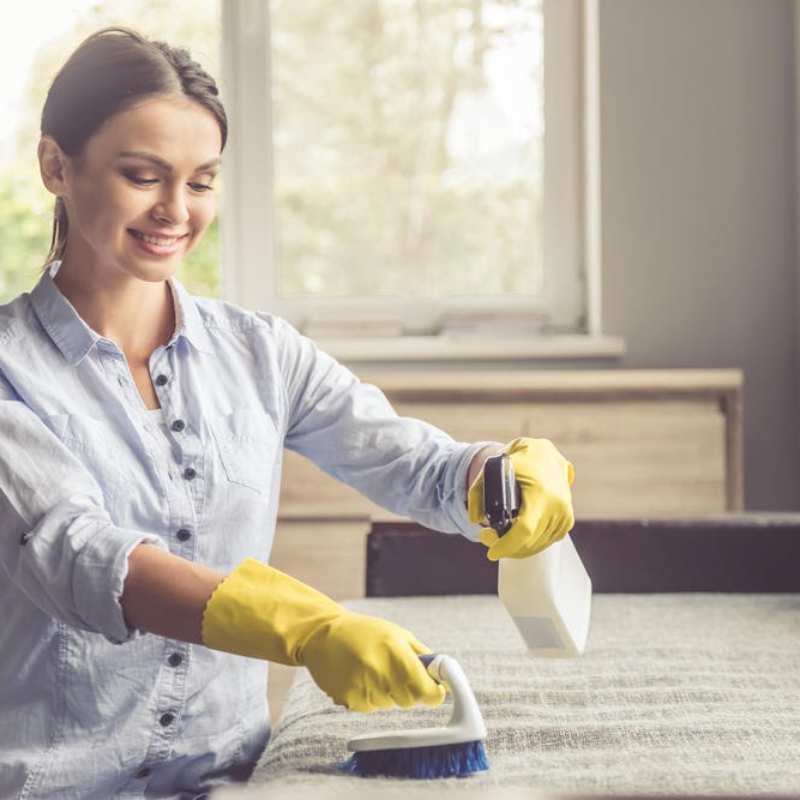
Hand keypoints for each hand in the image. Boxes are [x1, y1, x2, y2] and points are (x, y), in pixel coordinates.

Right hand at [201, 559, 444, 711]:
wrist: (322, 635)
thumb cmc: (364, 632)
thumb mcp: (397, 634)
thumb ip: (422, 655)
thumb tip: (444, 674)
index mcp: (397, 653)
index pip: (427, 691)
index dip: (435, 693)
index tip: (436, 690)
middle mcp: (381, 672)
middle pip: (410, 701)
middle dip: (409, 689)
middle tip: (396, 671)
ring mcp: (364, 688)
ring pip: (389, 705)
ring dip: (387, 692)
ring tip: (371, 669)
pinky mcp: (349, 700)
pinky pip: (370, 708)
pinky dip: (369, 696)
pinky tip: (358, 677)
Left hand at [468, 437, 574, 560]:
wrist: (543, 453)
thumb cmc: (516, 461)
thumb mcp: (491, 470)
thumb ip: (478, 493)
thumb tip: (475, 520)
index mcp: (540, 492)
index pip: (524, 529)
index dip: (507, 545)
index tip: (491, 552)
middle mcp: (557, 505)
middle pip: (530, 542)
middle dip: (506, 547)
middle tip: (487, 537)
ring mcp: (565, 514)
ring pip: (538, 545)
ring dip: (517, 547)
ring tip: (498, 536)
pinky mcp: (568, 520)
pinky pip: (547, 541)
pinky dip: (531, 543)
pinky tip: (517, 536)